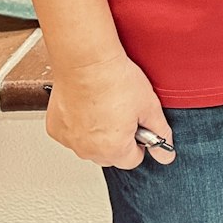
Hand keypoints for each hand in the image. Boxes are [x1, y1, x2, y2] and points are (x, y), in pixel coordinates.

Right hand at [47, 51, 174, 168]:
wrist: (86, 62)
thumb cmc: (115, 80)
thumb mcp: (149, 106)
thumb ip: (160, 133)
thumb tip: (166, 154)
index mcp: (114, 149)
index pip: (133, 160)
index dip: (140, 142)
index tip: (138, 126)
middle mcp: (88, 151)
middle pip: (110, 156)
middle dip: (118, 140)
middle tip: (122, 112)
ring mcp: (69, 141)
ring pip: (89, 146)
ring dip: (97, 134)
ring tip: (104, 106)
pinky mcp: (55, 129)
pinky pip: (72, 134)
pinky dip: (79, 125)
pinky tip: (87, 105)